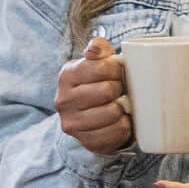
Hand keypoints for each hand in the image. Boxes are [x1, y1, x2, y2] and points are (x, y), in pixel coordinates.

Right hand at [55, 35, 131, 156]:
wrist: (89, 118)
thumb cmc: (98, 84)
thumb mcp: (97, 63)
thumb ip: (99, 49)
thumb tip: (95, 46)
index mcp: (67, 75)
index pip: (100, 67)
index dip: (116, 69)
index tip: (116, 72)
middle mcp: (64, 100)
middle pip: (107, 90)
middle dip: (119, 89)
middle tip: (119, 91)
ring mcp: (72, 122)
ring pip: (112, 112)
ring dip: (122, 108)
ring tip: (119, 105)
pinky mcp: (85, 141)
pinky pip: (116, 131)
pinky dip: (124, 125)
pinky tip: (120, 120)